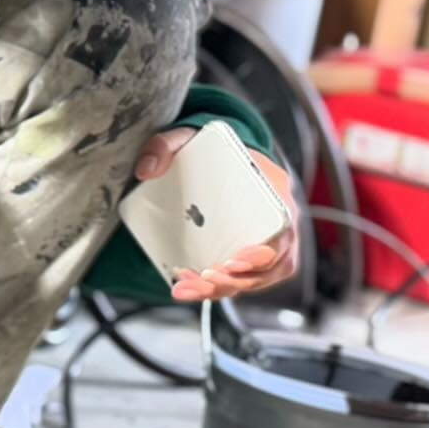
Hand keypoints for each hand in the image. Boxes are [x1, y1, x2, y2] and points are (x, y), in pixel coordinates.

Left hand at [134, 128, 299, 302]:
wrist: (216, 160)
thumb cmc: (208, 150)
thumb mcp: (184, 138)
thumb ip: (163, 146)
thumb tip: (146, 169)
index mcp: (272, 186)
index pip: (282, 226)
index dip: (263, 251)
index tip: (233, 261)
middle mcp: (279, 217)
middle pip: (273, 261)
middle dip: (239, 278)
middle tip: (204, 278)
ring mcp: (269, 239)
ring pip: (259, 277)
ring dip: (225, 288)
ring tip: (188, 287)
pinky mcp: (254, 255)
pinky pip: (245, 279)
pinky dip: (219, 288)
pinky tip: (190, 286)